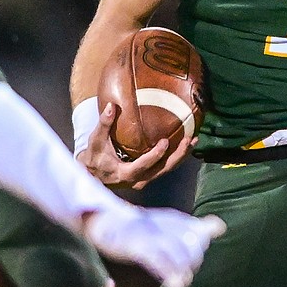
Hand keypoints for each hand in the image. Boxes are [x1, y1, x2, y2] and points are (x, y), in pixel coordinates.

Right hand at [76, 102, 196, 190]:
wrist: (92, 175)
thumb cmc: (93, 157)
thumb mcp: (96, 141)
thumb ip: (104, 124)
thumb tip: (111, 106)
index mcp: (125, 174)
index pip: (142, 166)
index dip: (155, 155)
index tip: (165, 142)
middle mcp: (138, 181)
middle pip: (162, 170)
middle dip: (177, 156)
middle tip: (189, 140)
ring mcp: (145, 180)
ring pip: (167, 170)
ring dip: (181, 156)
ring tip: (194, 141)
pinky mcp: (148, 176)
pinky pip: (165, 168)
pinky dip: (176, 157)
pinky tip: (186, 145)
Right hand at [83, 205, 224, 286]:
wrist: (103, 221)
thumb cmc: (138, 229)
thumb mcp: (168, 225)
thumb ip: (194, 227)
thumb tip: (220, 225)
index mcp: (172, 219)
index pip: (197, 232)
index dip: (198, 247)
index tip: (190, 261)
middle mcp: (163, 223)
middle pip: (189, 242)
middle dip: (191, 260)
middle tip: (183, 273)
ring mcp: (149, 233)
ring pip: (176, 250)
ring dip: (182, 267)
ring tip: (182, 282)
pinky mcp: (135, 244)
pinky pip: (156, 258)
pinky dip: (168, 271)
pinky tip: (175, 285)